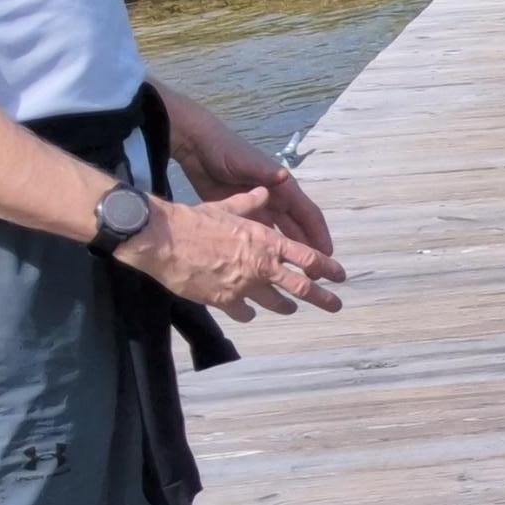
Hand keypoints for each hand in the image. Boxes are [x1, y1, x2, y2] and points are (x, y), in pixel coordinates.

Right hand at [117, 187, 344, 319]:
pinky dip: (248, 313)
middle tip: (335, 305)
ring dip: (285, 306)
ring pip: (275, 303)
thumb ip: (250, 203)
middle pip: (302, 287)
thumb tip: (265, 192)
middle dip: (323, 298)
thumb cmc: (196, 220)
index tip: (339, 276)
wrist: (164, 240)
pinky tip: (248, 313)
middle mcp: (262, 266)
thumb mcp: (226, 206)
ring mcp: (245, 286)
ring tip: (291, 309)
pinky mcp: (225, 301)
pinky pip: (244, 312)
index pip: (308, 258)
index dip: (328, 268)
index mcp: (267, 242)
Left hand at [153, 85, 335, 260]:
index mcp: (283, 188)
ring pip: (280, 234)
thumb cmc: (227, 152)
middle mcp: (276, 199)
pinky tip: (265, 265)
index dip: (319, 235)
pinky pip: (260, 234)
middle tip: (314, 275)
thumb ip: (265, 173)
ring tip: (293, 275)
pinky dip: (266, 248)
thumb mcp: (247, 163)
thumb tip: (284, 177)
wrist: (198, 147)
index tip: (328, 257)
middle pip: (297, 229)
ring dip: (288, 252)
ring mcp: (259, 206)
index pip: (308, 215)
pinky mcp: (242, 212)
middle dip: (307, 250)